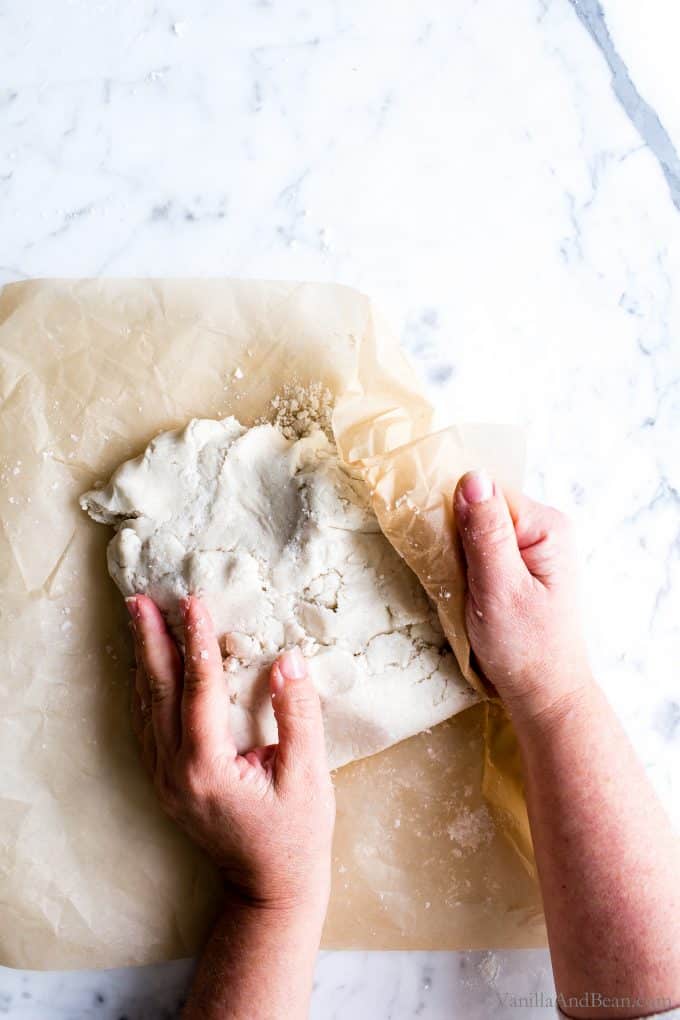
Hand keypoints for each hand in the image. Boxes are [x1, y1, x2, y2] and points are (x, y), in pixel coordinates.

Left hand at [126, 594, 334, 916]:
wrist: (270, 889)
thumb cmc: (295, 835)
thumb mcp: (308, 775)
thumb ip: (298, 714)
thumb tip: (289, 659)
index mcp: (208, 767)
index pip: (199, 687)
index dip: (198, 640)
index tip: (194, 601)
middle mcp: (176, 771)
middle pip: (157, 692)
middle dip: (149, 641)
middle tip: (139, 599)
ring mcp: (166, 780)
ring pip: (146, 708)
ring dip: (142, 661)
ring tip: (137, 621)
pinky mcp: (168, 784)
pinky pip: (148, 728)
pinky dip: (145, 691)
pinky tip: (146, 670)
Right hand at [454, 470, 591, 722]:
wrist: (544, 694)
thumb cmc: (525, 648)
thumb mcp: (499, 589)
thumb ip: (486, 534)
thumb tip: (472, 477)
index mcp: (547, 526)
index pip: (488, 493)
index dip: (457, 513)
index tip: (439, 545)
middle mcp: (545, 528)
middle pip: (483, 507)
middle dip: (457, 534)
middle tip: (452, 574)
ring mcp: (534, 547)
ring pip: (479, 528)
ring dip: (459, 552)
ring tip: (459, 585)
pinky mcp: (521, 565)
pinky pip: (483, 547)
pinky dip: (467, 564)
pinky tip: (465, 587)